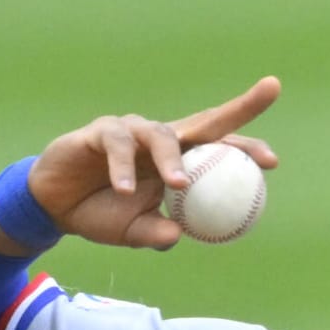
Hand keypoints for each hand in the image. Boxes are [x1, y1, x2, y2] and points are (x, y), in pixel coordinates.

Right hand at [21, 77, 279, 249]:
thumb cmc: (105, 215)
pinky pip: (116, 144)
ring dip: (173, 157)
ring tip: (180, 183)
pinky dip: (122, 167)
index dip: (246, 150)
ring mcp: (132, 132)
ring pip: (160, 134)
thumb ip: (156, 235)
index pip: (219, 150)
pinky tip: (123, 188)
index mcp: (179, 162)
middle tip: (270, 93)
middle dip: (241, 107)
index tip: (273, 161)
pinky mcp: (99, 132)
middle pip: (206, 121)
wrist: (57, 208)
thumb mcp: (134, 233)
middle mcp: (161, 141)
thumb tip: (178, 236)